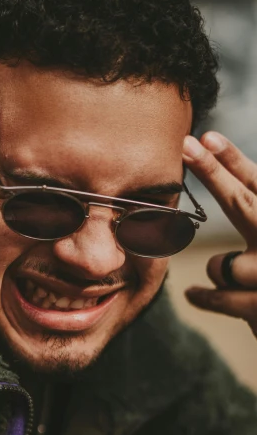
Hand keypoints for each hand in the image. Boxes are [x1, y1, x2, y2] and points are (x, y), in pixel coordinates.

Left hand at [182, 132, 256, 335]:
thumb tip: (227, 183)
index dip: (233, 161)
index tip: (207, 138)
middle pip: (243, 204)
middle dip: (212, 172)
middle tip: (186, 144)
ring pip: (220, 265)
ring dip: (224, 274)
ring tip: (248, 284)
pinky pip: (216, 294)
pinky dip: (204, 296)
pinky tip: (193, 294)